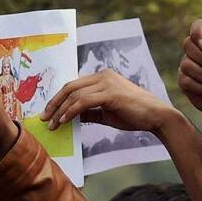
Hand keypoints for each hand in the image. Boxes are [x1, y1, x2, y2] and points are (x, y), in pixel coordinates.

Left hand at [41, 69, 175, 133]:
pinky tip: (64, 121)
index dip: (59, 98)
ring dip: (60, 110)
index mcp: (103, 77)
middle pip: (70, 87)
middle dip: (54, 103)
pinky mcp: (110, 93)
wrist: (156, 116)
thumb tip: (72, 116)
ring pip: (74, 95)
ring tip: (52, 124)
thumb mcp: (107, 113)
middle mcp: (103, 76)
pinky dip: (71, 112)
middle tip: (44, 118)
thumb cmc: (134, 115)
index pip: (74, 85)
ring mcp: (107, 83)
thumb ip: (90, 112)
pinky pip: (83, 102)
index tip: (49, 112)